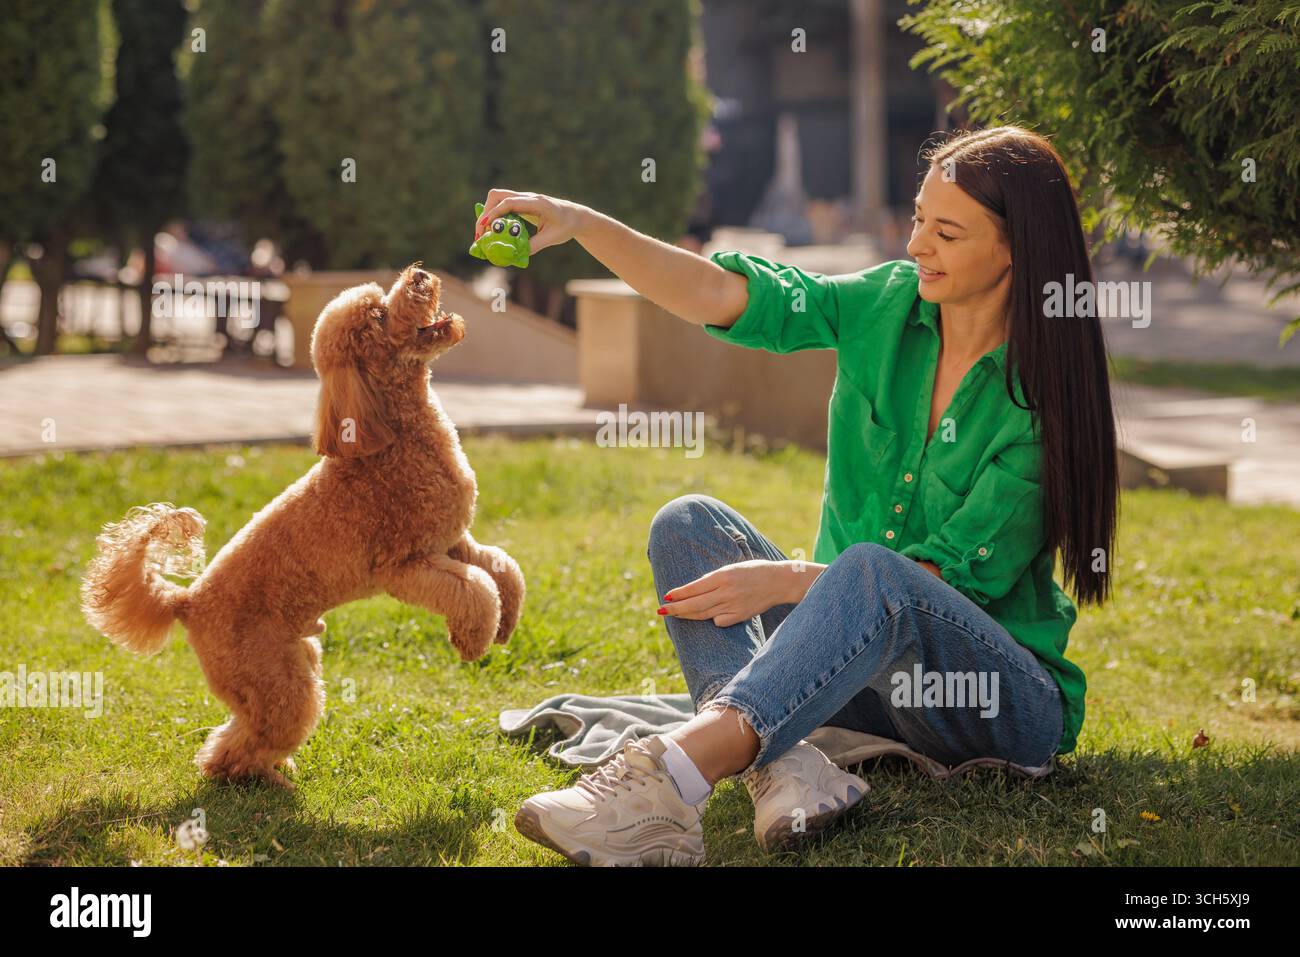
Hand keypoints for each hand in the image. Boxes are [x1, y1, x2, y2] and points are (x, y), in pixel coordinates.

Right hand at [475, 188, 589, 255]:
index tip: (485, 226)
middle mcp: (527, 197)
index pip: (510, 202)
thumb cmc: (566, 226)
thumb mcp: (552, 238)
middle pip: (498, 196)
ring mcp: (523, 199)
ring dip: (488, 214)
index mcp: (537, 202)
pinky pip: (502, 207)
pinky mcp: (521, 205)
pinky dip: (494, 217)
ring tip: (483, 235)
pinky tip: (491, 232)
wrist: (575, 217)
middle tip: (481, 234)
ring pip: (498, 200)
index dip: (495, 212)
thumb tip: (516, 254)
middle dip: (486, 213)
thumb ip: (535, 245)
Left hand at [658, 560, 806, 627]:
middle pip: (695, 604)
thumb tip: (692, 591)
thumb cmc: (753, 571)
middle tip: (661, 610)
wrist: (779, 581)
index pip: (694, 587)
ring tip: (674, 615)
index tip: (667, 597)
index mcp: (723, 575)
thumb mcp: (731, 568)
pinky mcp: (741, 616)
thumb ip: (713, 579)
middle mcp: (727, 591)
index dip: (679, 593)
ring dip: (687, 615)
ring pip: (704, 614)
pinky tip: (708, 616)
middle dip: (676, 608)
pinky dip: (712, 619)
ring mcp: (734, 605)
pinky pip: (719, 621)